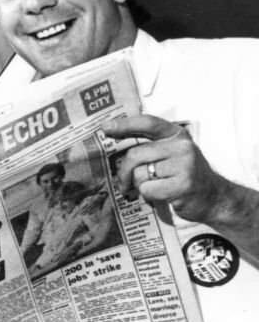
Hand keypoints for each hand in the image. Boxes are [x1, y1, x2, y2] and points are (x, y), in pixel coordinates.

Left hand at [103, 115, 235, 224]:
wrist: (215, 198)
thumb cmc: (185, 176)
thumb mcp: (172, 153)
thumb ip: (151, 146)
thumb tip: (115, 142)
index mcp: (177, 135)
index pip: (147, 123)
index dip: (125, 125)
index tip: (106, 128)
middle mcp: (182, 147)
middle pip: (135, 155)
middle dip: (124, 172)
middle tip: (123, 183)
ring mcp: (185, 165)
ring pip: (139, 174)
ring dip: (138, 186)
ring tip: (151, 188)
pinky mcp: (183, 185)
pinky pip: (148, 189)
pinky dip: (148, 196)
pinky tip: (161, 196)